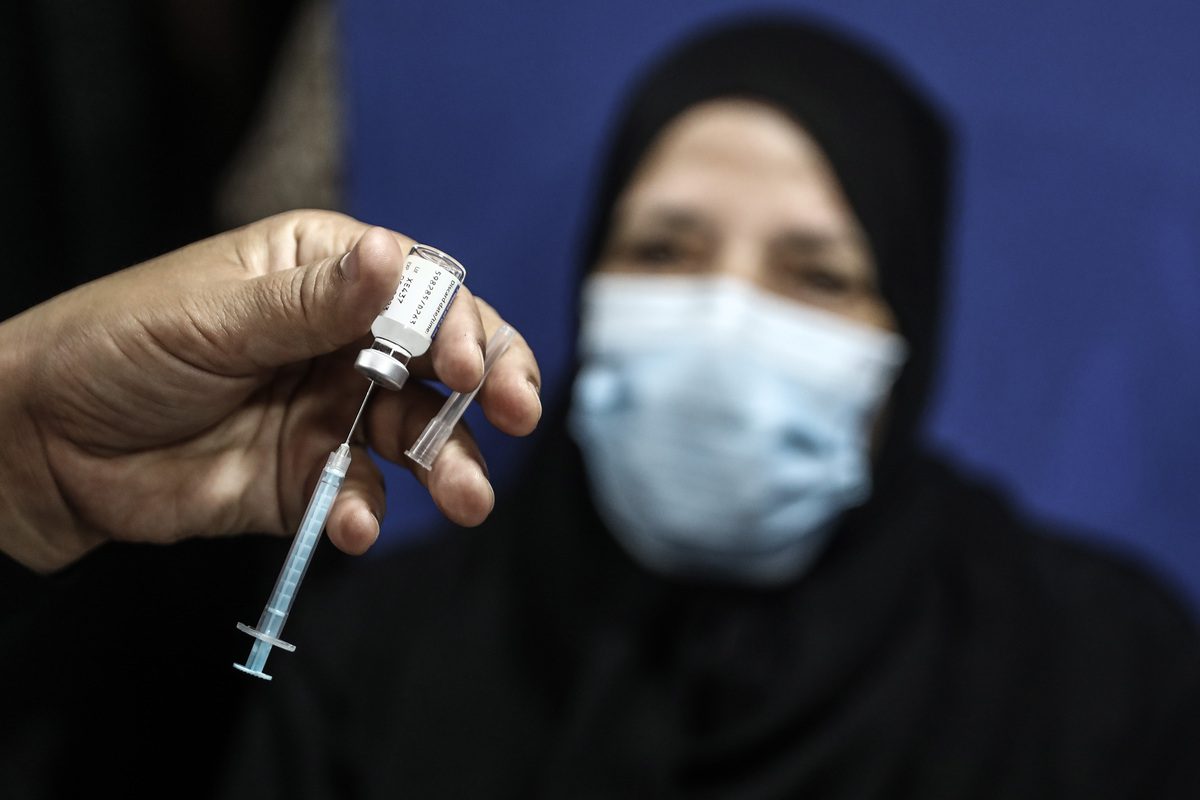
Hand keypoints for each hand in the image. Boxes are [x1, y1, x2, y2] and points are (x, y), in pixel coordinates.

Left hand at [0, 210, 540, 571]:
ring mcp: (330, 411)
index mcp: (324, 274)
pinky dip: (367, 510)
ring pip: (417, 433)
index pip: (421, 290)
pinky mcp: (310, 478)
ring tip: (467, 498)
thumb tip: (398, 257)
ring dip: (449, 463)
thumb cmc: (116, 347)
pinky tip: (353, 524)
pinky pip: (362, 493)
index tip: (470, 366)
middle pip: (440, 360)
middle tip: (518, 414)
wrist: (41, 446)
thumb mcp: (217, 314)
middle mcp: (341, 340)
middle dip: (487, 386)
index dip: (460, 324)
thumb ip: (315, 301)